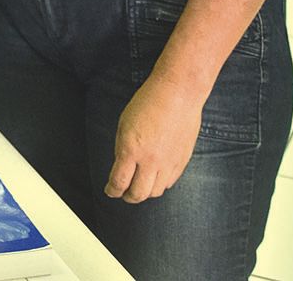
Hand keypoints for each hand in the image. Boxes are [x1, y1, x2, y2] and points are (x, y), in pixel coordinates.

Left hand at [104, 75, 203, 202]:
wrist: (178, 94)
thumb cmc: (147, 103)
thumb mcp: (124, 124)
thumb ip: (122, 148)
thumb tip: (122, 167)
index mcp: (131, 149)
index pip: (119, 182)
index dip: (112, 190)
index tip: (110, 191)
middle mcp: (151, 160)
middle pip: (139, 193)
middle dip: (128, 197)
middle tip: (123, 194)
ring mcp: (169, 162)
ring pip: (156, 191)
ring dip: (145, 192)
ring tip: (139, 187)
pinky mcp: (182, 161)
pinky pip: (170, 182)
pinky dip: (160, 184)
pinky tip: (155, 178)